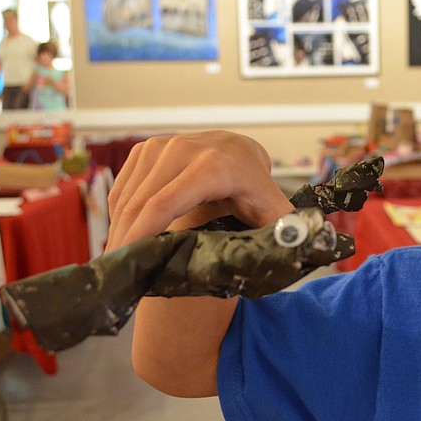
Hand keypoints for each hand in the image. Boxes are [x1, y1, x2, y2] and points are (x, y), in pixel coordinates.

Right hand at [105, 130, 293, 251]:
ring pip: (127, 197)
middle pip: (140, 204)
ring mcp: (162, 144)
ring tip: (119, 264)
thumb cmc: (256, 189)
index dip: (140, 237)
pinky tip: (123, 239)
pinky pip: (123, 187)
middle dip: (125, 242)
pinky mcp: (146, 148)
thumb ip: (287, 231)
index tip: (128, 265)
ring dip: (118, 232)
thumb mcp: (273, 210)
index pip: (163, 205)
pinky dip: (119, 216)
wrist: (241, 152)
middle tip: (118, 275)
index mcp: (213, 166)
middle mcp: (184, 149)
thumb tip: (302, 249)